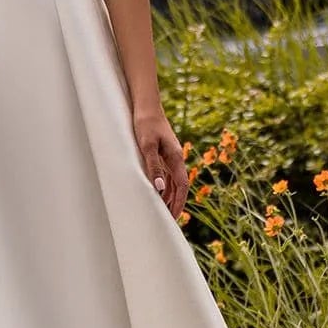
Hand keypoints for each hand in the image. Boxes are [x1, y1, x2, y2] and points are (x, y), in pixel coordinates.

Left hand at [133, 104, 186, 220]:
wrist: (145, 105)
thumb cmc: (145, 124)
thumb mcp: (147, 146)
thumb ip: (153, 167)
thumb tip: (160, 189)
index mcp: (175, 157)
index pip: (182, 186)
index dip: (179, 203)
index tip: (174, 218)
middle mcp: (176, 158)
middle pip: (180, 186)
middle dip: (176, 203)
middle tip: (168, 222)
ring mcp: (170, 156)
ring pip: (174, 182)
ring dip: (170, 197)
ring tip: (164, 213)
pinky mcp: (163, 153)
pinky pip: (167, 175)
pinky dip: (165, 187)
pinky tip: (159, 194)